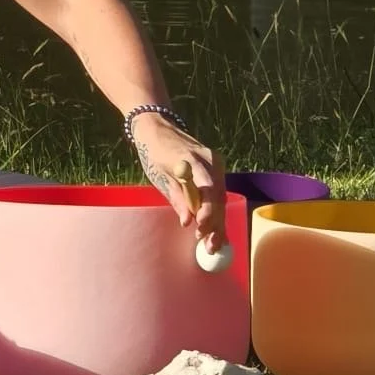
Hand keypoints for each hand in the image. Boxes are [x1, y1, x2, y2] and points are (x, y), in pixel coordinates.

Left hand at [130, 113, 226, 250]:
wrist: (157, 127)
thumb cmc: (155, 152)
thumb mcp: (160, 175)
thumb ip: (176, 197)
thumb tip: (186, 221)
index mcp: (194, 159)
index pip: (207, 189)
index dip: (207, 212)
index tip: (200, 230)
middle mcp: (211, 160)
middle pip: (217, 196)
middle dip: (215, 224)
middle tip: (209, 247)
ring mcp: (216, 163)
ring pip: (220, 197)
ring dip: (217, 222)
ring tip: (213, 245)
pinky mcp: (215, 168)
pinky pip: (218, 193)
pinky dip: (216, 211)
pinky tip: (217, 231)